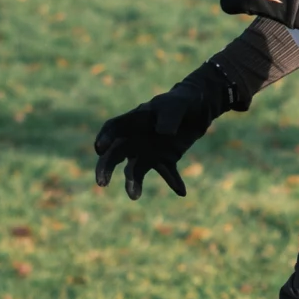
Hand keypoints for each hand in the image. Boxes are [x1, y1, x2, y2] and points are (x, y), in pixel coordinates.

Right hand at [93, 66, 229, 199]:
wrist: (198, 108)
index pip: (113, 128)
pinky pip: (167, 173)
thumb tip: (163, 133)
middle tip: (102, 182)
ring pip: (136, 170)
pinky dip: (173, 181)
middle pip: (115, 154)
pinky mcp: (165, 160)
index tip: (100, 150)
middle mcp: (136, 138)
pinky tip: (182, 190)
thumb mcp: (177, 105)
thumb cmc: (181, 102)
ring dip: (134, 182)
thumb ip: (169, 116)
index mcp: (134, 120)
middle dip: (106, 168)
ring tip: (134, 196)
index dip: (104, 138)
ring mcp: (149, 151)